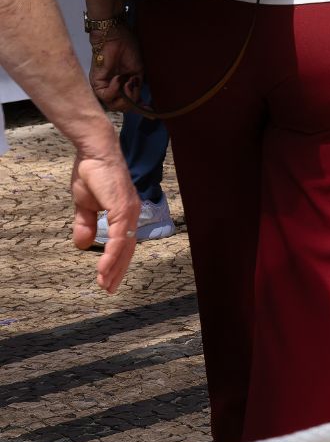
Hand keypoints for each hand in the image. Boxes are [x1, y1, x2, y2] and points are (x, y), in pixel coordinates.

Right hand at [71, 129, 138, 292]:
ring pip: (124, 247)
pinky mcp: (123, 208)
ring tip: (104, 283)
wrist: (93, 153)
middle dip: (117, 270)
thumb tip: (85, 245)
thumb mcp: (85, 206)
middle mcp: (131, 215)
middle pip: (127, 249)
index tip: (107, 279)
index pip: (124, 244)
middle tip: (108, 288)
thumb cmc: (91, 175)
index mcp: (125, 214)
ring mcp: (129, 211)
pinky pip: (119, 237)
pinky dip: (113, 253)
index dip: (116, 262)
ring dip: (114, 267)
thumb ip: (86, 225)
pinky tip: (104, 267)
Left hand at [88, 23, 145, 112]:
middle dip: (132, 102)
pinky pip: (105, 96)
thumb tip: (142, 104)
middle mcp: (113, 89)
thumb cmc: (128, 50)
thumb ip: (138, 88)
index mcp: (124, 86)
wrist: (117, 38)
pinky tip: (119, 79)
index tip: (149, 110)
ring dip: (124, 96)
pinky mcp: (96, 83)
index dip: (139, 108)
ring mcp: (104, 87)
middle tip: (135, 87)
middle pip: (121, 107)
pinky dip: (114, 90)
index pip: (130, 104)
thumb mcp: (138, 73)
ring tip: (128, 83)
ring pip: (113, 105)